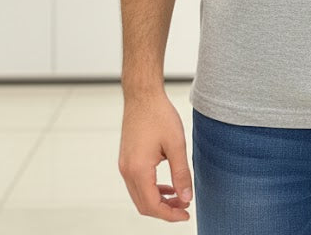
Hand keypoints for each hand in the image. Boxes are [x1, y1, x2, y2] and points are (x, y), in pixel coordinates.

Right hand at [119, 91, 192, 221]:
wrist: (142, 95)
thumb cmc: (159, 115)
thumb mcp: (176, 144)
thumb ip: (181, 173)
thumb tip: (187, 197)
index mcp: (138, 170)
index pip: (152, 205)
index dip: (170, 214)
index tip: (186, 214)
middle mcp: (127, 171)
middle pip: (144, 205)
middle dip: (165, 210)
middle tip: (185, 207)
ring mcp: (124, 166)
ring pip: (140, 196)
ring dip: (158, 200)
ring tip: (179, 197)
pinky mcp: (126, 160)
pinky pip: (137, 184)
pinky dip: (152, 190)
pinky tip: (167, 186)